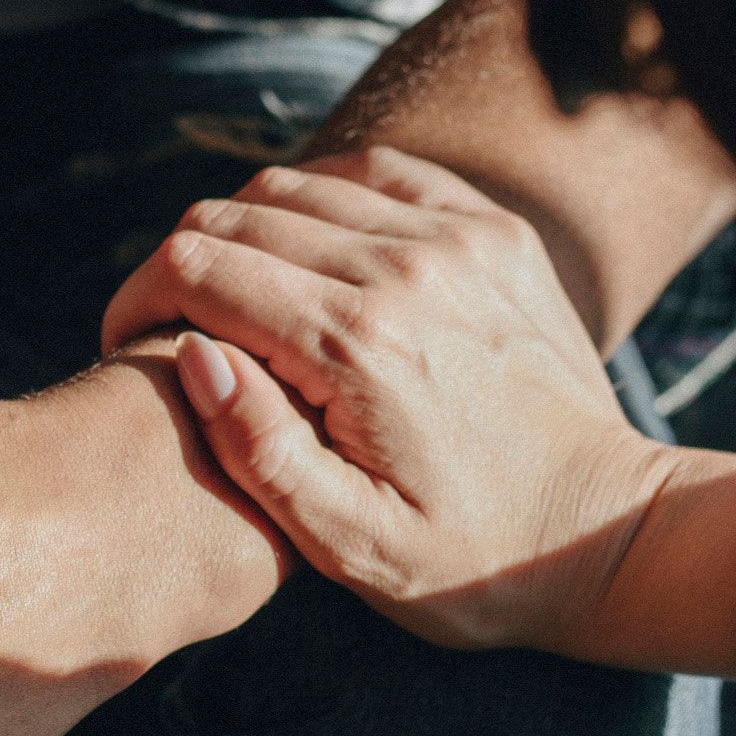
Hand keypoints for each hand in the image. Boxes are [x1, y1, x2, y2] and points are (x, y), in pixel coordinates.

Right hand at [101, 148, 673, 657]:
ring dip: (246, 232)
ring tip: (237, 301)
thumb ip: (258, 450)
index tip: (127, 346)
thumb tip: (194, 355)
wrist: (608, 532)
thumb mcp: (349, 544)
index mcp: (355, 345)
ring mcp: (456, 238)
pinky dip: (323, 198)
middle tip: (171, 329)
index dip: (138, 298)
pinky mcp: (491, 230)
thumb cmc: (470, 562)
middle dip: (180, 266)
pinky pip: (377, 173)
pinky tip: (311, 256)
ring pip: (298, 184)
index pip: (198, 268)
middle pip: (237, 215)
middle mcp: (404, 269)